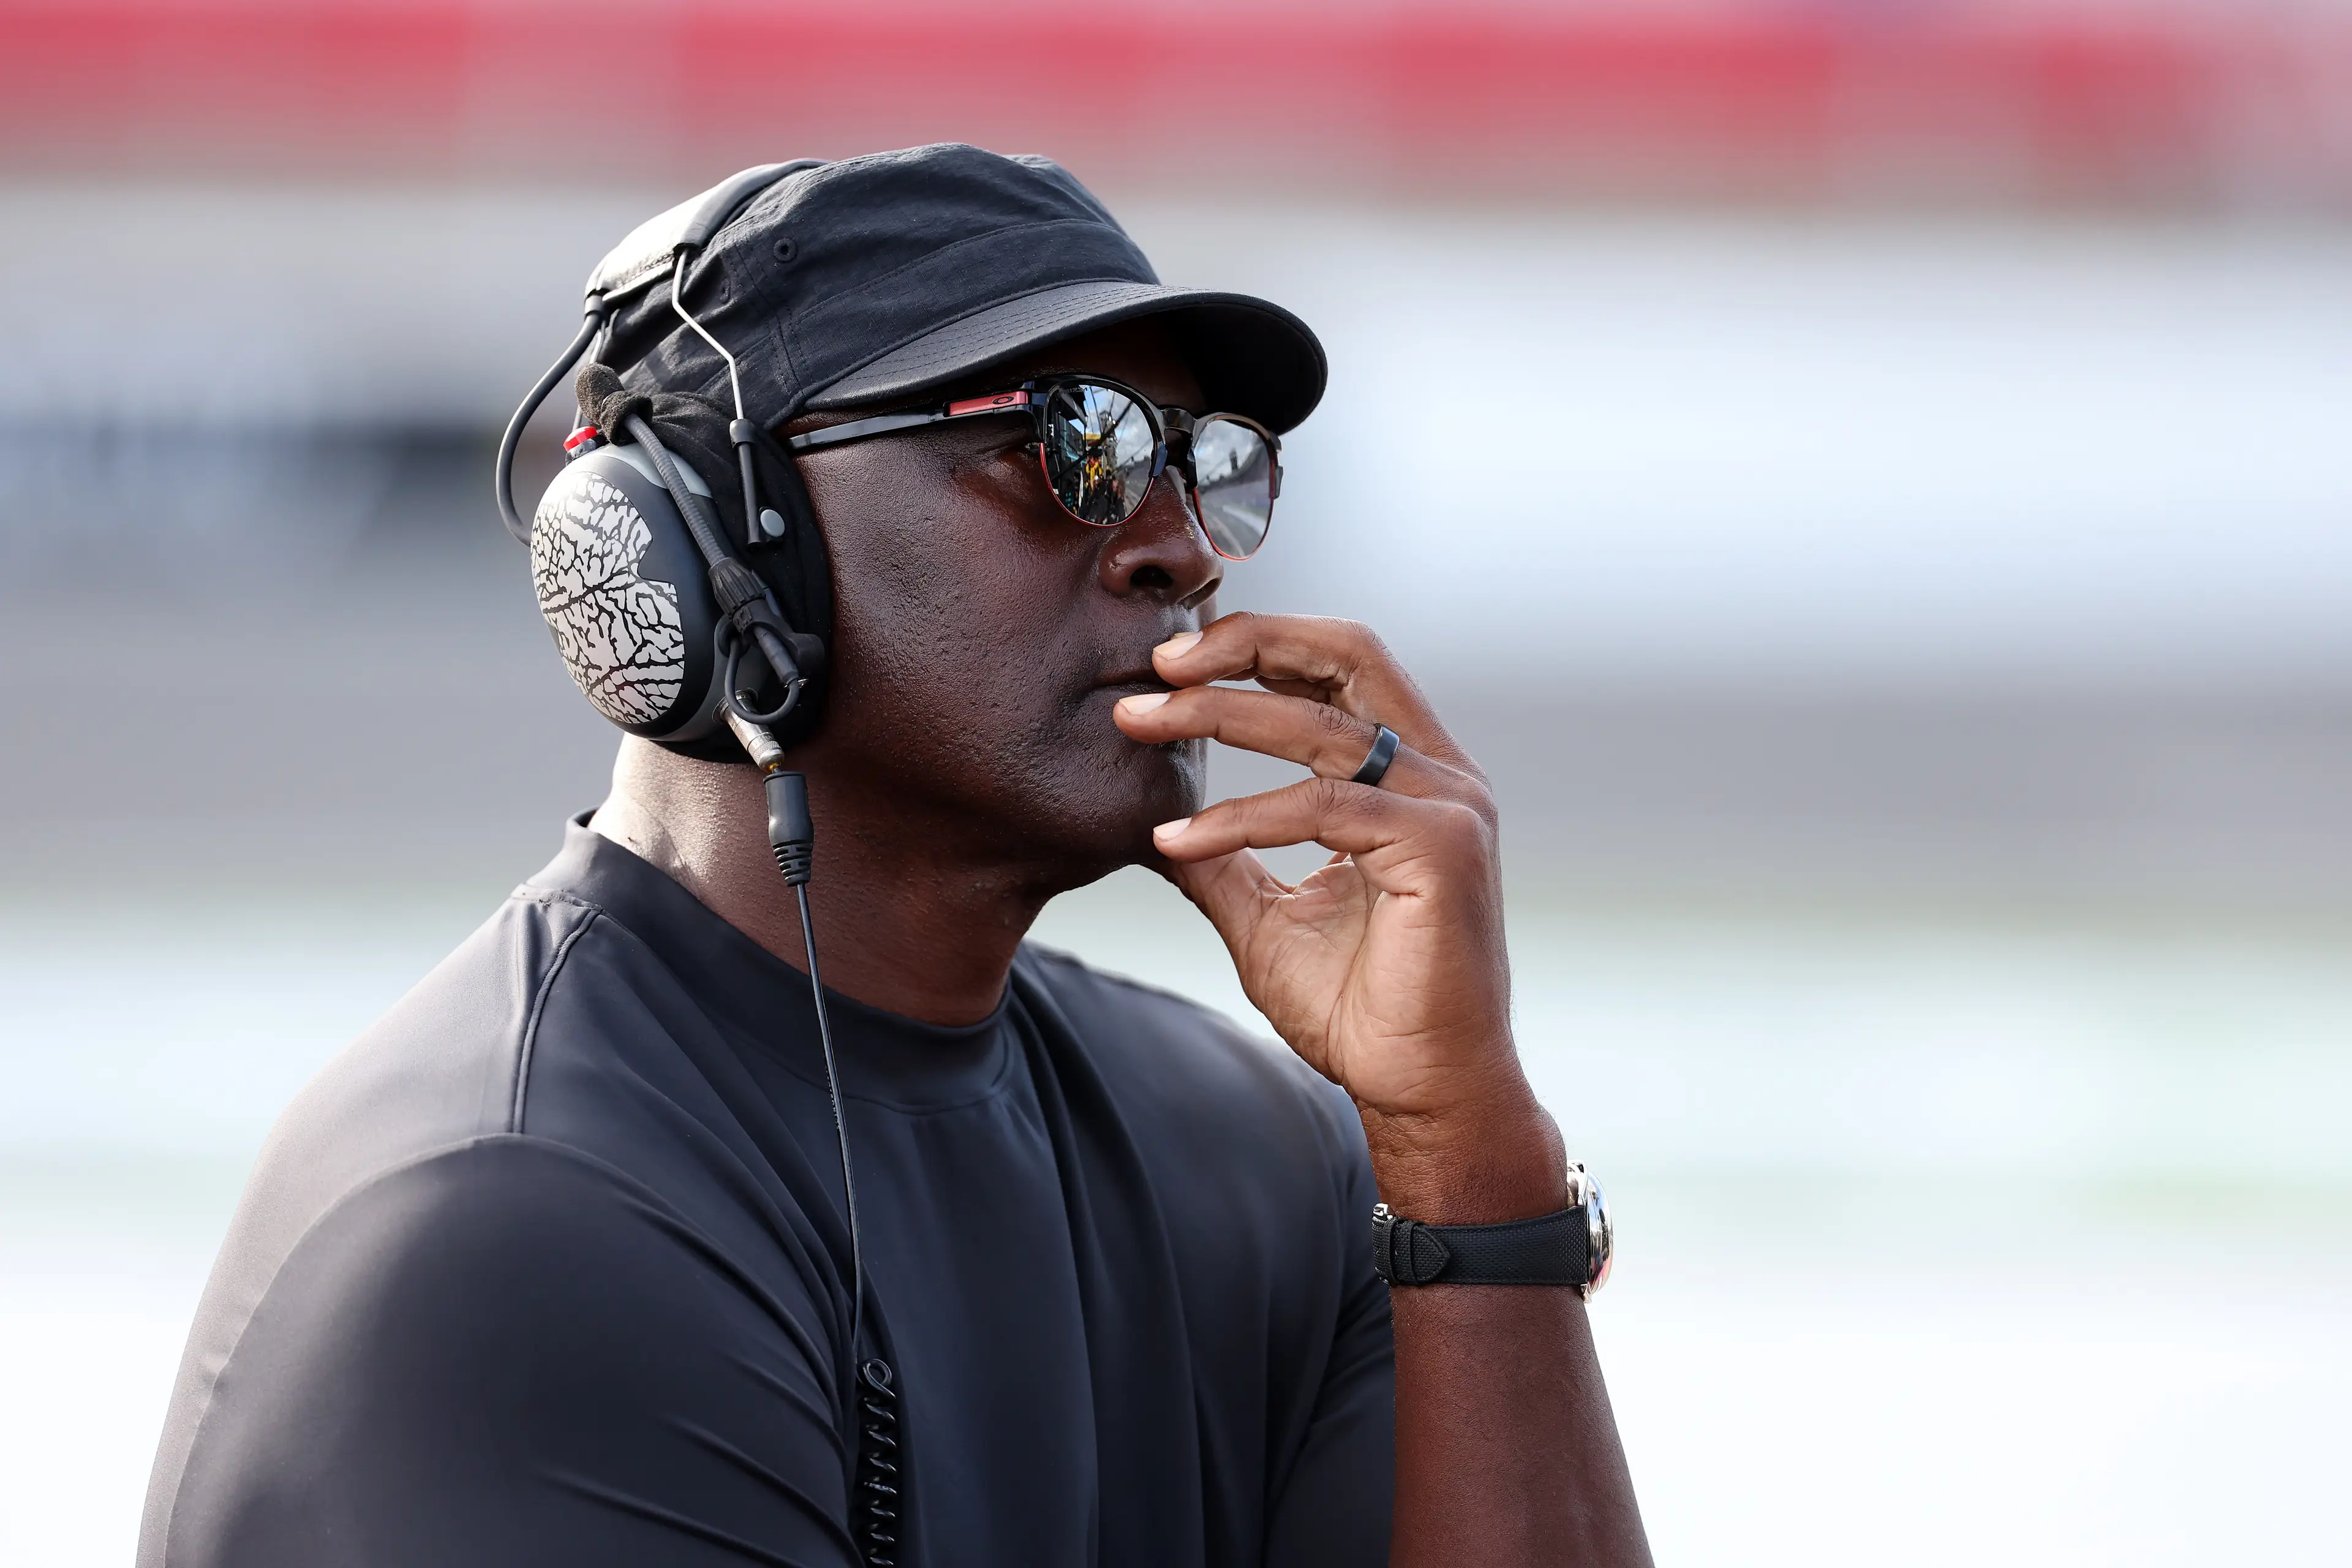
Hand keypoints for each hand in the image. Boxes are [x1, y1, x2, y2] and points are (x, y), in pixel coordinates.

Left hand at [1113, 612, 1564, 1220]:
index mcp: (1410, 774)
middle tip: (1157, 661)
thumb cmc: (1360, 1010)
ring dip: (1218, 716)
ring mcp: (1449, 807)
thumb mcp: (1265, 916)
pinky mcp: (1440, 851)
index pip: (1341, 666)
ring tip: (1140, 725)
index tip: (1170, 663)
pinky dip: (1240, 816)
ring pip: (1322, 726)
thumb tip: (1150, 819)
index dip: (1260, 645)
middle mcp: (1440, 775)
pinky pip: (1323, 807)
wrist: (1421, 1092)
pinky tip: (1179, 840)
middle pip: (1349, 653)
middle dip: (1246, 642)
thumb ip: (1222, 858)